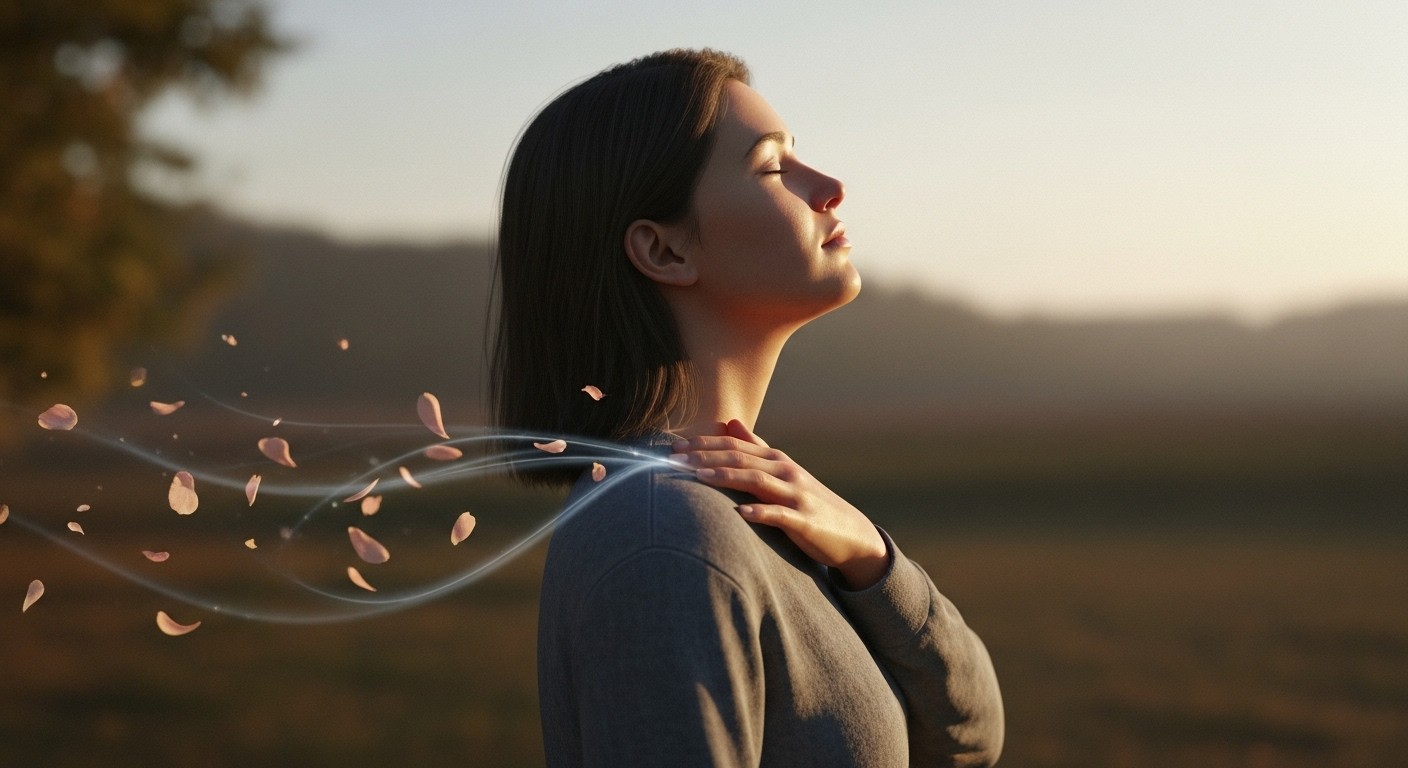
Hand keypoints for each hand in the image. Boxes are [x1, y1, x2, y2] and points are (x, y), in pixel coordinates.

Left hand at [671, 419, 890, 589]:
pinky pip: (780, 515)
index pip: (733, 445)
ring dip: (726, 477)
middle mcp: (785, 471)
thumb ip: (756, 447)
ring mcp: (795, 495)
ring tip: (697, 477)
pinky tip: (741, 514)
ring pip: (756, 481)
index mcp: (775, 459)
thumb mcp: (783, 471)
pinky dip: (760, 512)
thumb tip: (729, 422)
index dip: (702, 444)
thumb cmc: (808, 501)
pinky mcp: (804, 521)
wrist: (851, 533)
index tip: (673, 448)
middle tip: (673, 459)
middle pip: (740, 458)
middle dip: (705, 457)